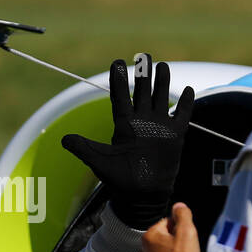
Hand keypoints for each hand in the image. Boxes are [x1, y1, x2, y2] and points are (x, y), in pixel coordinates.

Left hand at [61, 57, 193, 228]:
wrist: (142, 195)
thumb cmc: (120, 179)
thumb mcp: (99, 162)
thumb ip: (83, 148)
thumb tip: (62, 139)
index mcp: (124, 124)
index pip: (120, 97)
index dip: (119, 80)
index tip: (117, 62)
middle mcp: (142, 121)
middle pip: (143, 91)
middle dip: (143, 74)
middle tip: (143, 56)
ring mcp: (160, 126)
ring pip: (162, 98)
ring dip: (162, 82)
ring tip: (162, 65)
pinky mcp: (175, 135)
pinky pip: (182, 115)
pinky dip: (186, 104)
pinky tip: (189, 91)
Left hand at [140, 202, 200, 251]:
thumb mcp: (187, 232)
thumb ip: (183, 214)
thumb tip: (178, 206)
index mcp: (149, 236)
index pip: (168, 222)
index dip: (181, 229)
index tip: (186, 240)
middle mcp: (143, 248)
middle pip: (165, 237)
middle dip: (177, 241)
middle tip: (186, 251)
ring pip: (164, 251)